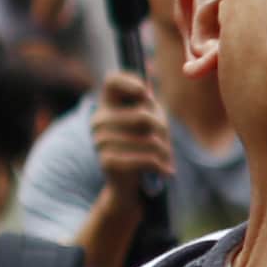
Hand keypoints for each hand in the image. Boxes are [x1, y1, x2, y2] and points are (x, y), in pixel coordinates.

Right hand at [88, 71, 173, 198]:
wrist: (128, 184)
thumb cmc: (141, 146)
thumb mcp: (148, 121)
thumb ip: (148, 103)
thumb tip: (149, 82)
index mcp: (107, 105)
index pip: (112, 81)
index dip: (130, 82)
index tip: (146, 94)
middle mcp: (99, 120)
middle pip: (144, 116)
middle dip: (163, 130)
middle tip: (168, 142)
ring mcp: (100, 141)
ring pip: (149, 140)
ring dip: (164, 151)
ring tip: (167, 158)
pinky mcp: (107, 161)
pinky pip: (145, 159)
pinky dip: (161, 166)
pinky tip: (166, 171)